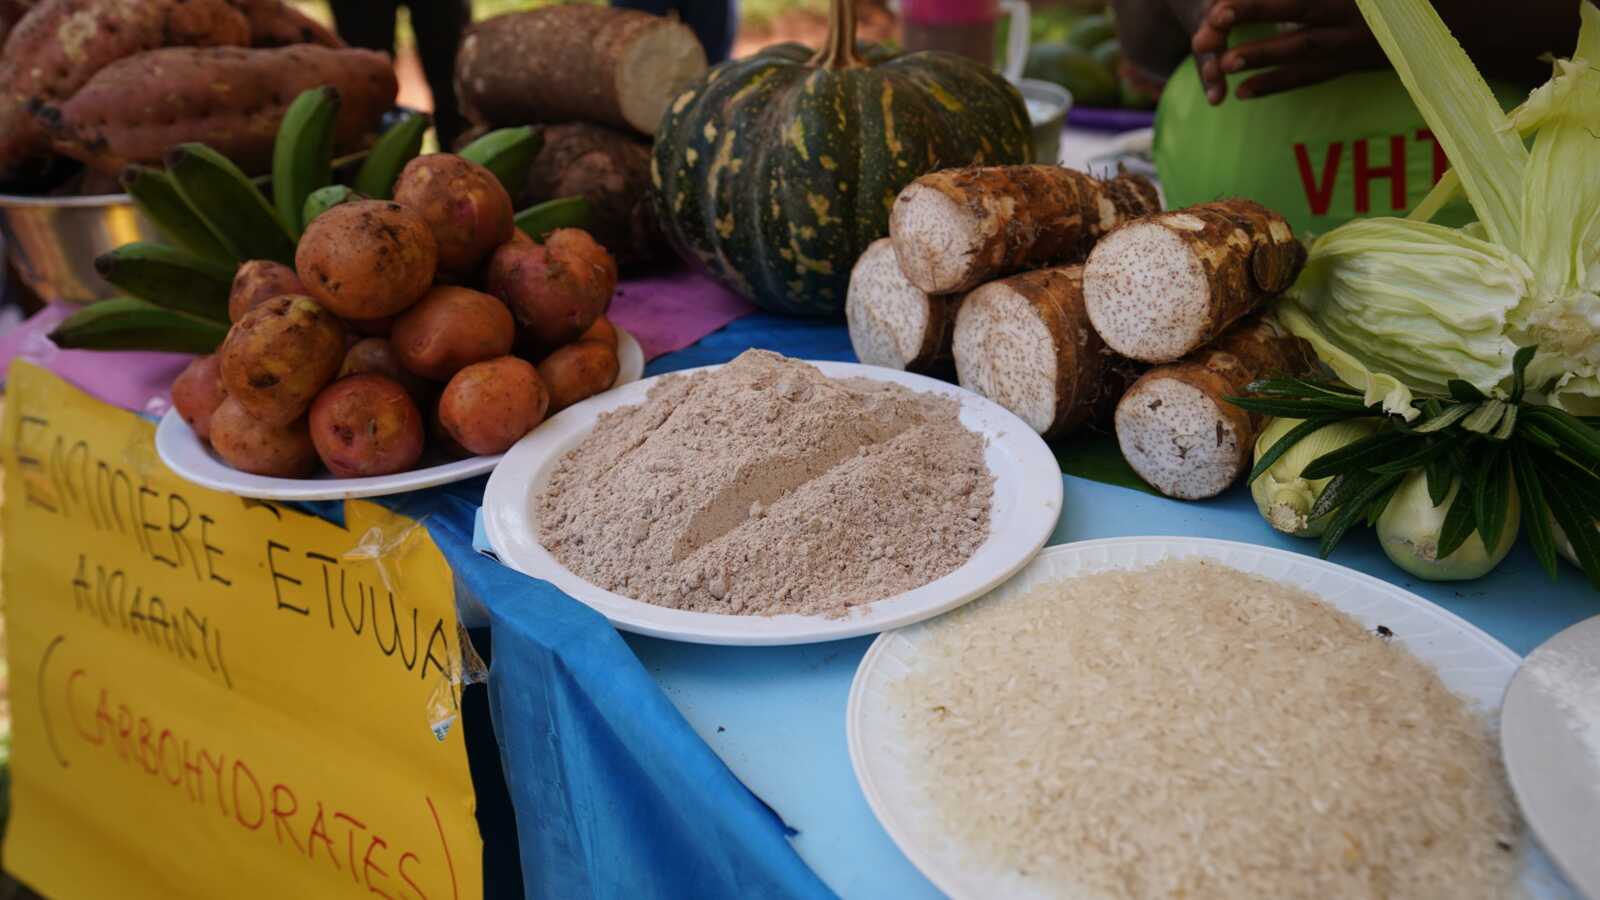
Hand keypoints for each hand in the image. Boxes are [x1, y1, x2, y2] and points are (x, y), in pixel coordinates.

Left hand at [1190, 0, 1387, 103]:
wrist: (1465, 26)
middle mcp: (1357, 12)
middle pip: (1299, 8)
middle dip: (1256, 11)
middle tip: (1215, 17)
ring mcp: (1355, 41)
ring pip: (1302, 49)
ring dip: (1262, 56)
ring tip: (1222, 64)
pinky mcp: (1352, 64)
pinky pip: (1312, 77)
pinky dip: (1278, 83)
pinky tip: (1244, 93)